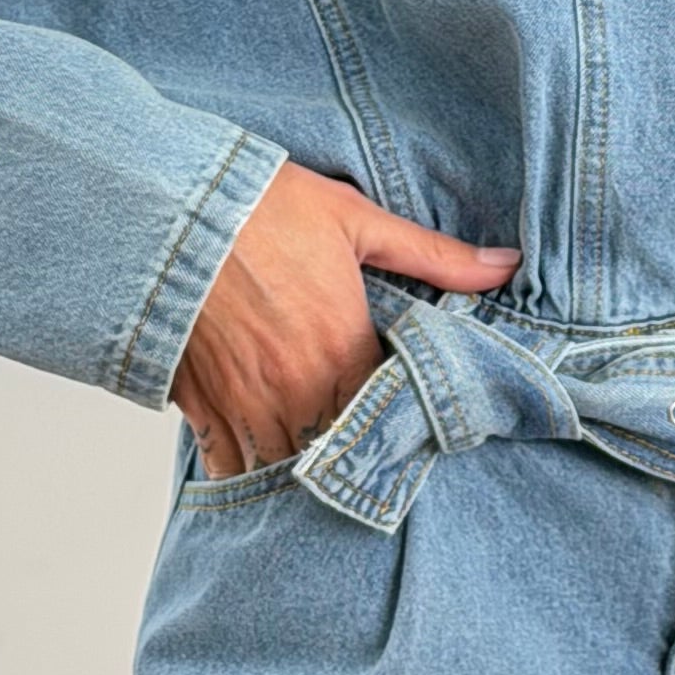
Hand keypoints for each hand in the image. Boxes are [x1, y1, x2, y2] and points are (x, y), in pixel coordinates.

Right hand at [171, 164, 521, 476]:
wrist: (169, 208)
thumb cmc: (262, 206)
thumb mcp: (356, 221)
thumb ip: (433, 256)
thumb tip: (506, 265)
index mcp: (345, 349)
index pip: (388, 415)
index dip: (393, 418)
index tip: (396, 417)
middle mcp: (300, 390)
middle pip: (338, 449)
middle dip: (347, 448)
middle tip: (358, 448)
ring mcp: (247, 404)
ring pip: (285, 466)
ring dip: (298, 463)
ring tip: (310, 457)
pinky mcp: (200, 406)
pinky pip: (227, 464)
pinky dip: (241, 467)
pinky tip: (254, 457)